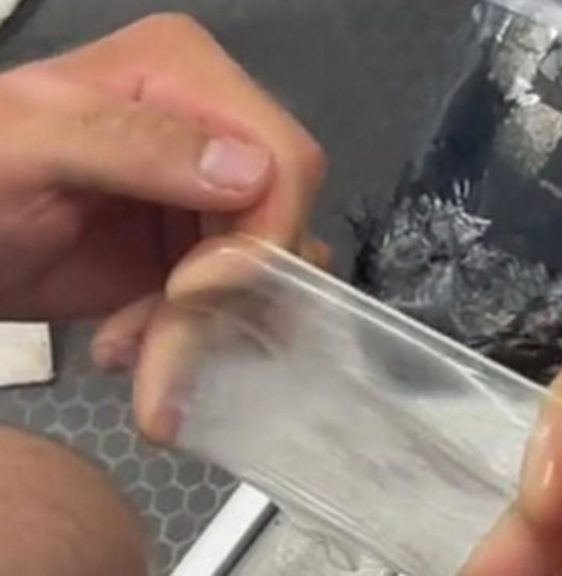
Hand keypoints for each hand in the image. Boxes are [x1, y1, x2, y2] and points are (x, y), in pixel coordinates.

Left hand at [0, 14, 327, 363]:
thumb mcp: (28, 148)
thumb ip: (132, 145)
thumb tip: (252, 175)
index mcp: (186, 75)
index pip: (283, 158)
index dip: (262, 232)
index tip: (198, 290)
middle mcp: (216, 131)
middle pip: (284, 224)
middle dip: (229, 295)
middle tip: (159, 348)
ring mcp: (214, 196)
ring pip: (270, 275)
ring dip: (211, 326)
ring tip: (133, 348)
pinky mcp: (204, 251)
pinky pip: (244, 303)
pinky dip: (199, 337)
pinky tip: (134, 342)